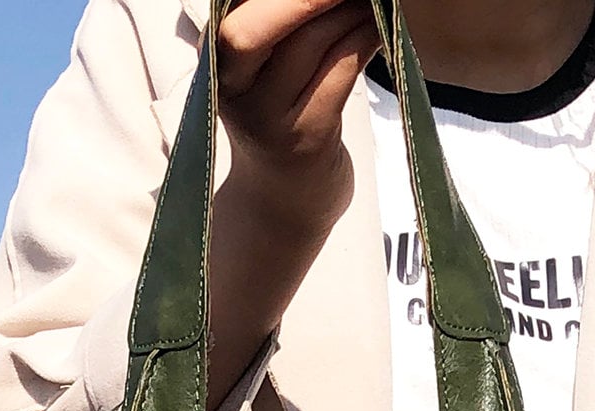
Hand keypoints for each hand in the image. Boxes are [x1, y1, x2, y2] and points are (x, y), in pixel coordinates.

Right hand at [206, 1, 381, 410]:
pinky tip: (380, 29)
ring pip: (309, 39)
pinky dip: (364, 41)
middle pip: (259, 19)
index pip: (241, 10)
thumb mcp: (258, 72)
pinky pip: (340, 70)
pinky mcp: (307, 137)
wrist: (281, 206)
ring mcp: (267, 116)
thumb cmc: (276, 125)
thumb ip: (274, 27)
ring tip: (373, 1)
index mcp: (214, 58)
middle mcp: (230, 86)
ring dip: (348, 11)